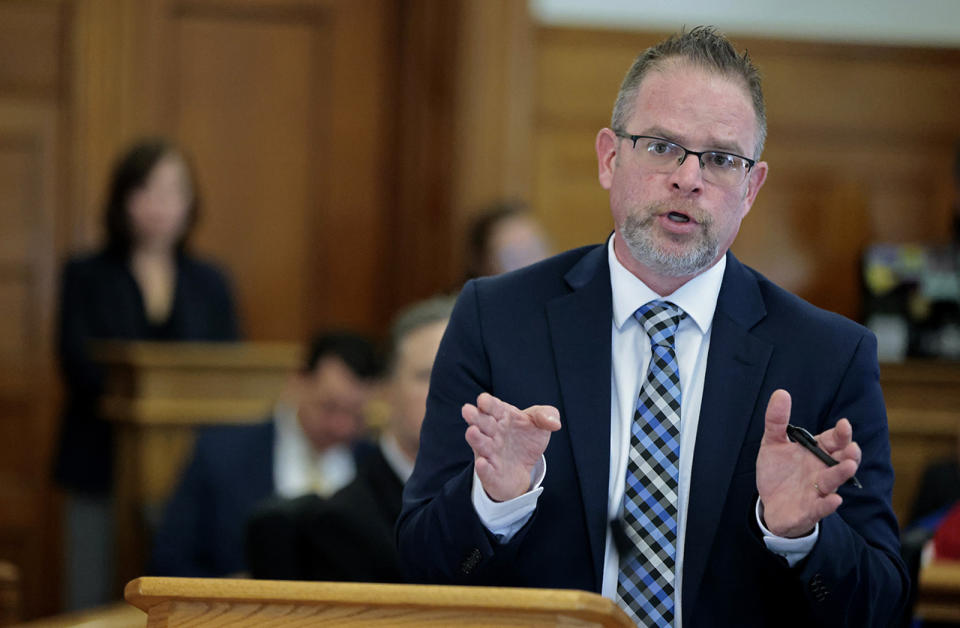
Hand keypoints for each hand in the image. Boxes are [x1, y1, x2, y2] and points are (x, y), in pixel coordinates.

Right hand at [462, 392, 560, 501]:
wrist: (524, 467)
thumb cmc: (526, 438)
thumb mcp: (540, 424)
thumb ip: (547, 416)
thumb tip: (555, 423)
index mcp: (502, 416)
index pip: (493, 407)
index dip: (488, 403)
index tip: (483, 400)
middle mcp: (492, 433)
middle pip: (482, 423)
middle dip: (475, 417)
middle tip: (467, 410)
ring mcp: (490, 453)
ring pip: (481, 445)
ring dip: (476, 439)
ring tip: (472, 432)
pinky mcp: (491, 473)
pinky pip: (486, 471)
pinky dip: (483, 468)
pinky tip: (482, 464)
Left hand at [756, 389, 861, 537]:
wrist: (770, 503)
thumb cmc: (778, 472)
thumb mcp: (773, 444)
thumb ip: (776, 421)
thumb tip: (781, 393)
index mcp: (817, 452)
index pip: (834, 440)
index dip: (841, 433)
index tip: (843, 424)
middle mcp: (822, 470)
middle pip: (841, 460)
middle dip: (849, 453)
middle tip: (852, 447)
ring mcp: (818, 490)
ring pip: (834, 481)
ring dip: (842, 474)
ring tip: (849, 466)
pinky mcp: (810, 509)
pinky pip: (822, 507)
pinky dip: (828, 504)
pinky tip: (834, 499)